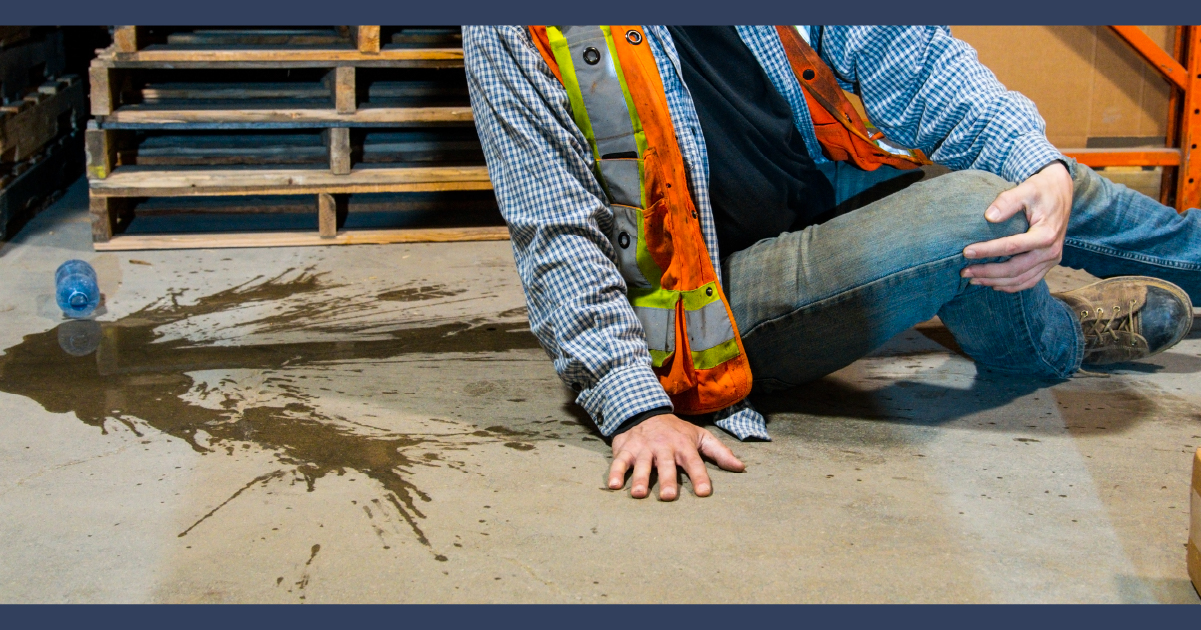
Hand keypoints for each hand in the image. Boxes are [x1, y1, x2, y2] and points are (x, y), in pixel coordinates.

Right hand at [607, 414, 743, 499]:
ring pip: (642, 464)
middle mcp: (663, 446)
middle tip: (669, 497)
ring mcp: (644, 447)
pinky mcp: (626, 448)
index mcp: (683, 445)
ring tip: (639, 495)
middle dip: (668, 480)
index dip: (699, 477)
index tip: (704, 493)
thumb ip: (720, 452)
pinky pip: (619, 461)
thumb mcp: (700, 436)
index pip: (694, 462)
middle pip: (666, 465)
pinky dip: (615, 472)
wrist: (646, 410)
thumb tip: (741, 468)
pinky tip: (614, 486)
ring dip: (640, 479)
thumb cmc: (677, 431)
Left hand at [961, 162, 1072, 292]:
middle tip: (964, 271)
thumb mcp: (1025, 189)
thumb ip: (1007, 201)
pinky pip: (1030, 280)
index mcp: (1046, 235)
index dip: (988, 251)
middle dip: (987, 272)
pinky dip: (1011, 285)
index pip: (1012, 247)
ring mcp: (1051, 259)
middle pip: (1015, 269)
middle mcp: (1051, 251)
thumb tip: (988, 217)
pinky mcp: (1049, 262)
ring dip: (995, 281)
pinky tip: (993, 284)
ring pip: (1021, 279)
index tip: (966, 252)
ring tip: (973, 279)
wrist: (1060, 191)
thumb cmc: (1040, 189)